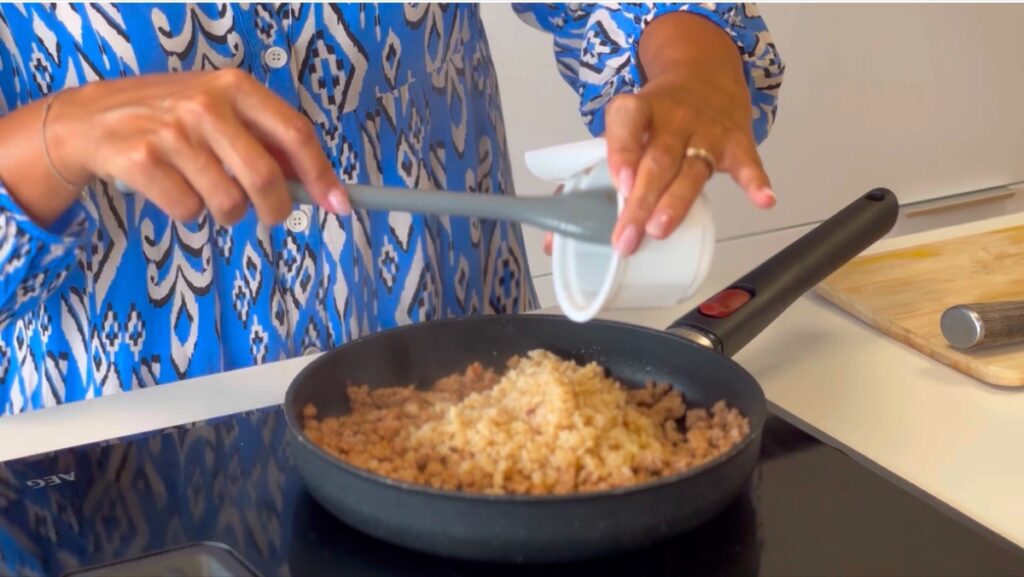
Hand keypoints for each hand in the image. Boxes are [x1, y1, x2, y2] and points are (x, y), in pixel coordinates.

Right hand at [46, 69, 347, 224]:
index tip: (339, 205)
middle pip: (265, 177)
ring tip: (203, 189)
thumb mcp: (221, 112)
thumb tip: (318, 186)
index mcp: (235, 87)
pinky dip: (187, 213)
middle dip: (275, 209)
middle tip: (269, 216)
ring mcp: (172, 132)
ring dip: (225, 212)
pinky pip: (189, 211)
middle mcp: (206, 104)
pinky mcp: (142, 160)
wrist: (90, 119)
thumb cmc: (171, 119)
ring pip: (228, 203)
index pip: (295, 134)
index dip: (322, 175)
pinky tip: (171, 188)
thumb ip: (267, 141)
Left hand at [603, 12, 775, 255]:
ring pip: (692, 168)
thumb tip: (556, 241)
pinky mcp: (736, 143)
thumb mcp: (624, 129)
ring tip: (660, 229)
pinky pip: (748, 164)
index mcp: (638, 110)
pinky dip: (756, 182)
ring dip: (677, 201)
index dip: (622, 152)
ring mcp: (707, 131)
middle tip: (628, 235)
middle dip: (641, 200)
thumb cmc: (655, 116)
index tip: (618, 184)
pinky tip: (764, 200)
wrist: (704, 75)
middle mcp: (673, 117)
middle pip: (658, 159)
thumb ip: (592, 178)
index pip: (627, 123)